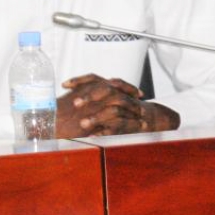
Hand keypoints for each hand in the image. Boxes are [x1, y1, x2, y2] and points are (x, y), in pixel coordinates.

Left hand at [56, 73, 179, 137]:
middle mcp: (120, 94)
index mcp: (111, 87)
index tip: (64, 85)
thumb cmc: (122, 108)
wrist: (150, 118)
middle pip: (106, 89)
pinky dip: (107, 131)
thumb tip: (65, 94)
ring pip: (114, 110)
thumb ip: (89, 94)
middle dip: (89, 96)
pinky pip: (121, 127)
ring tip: (82, 124)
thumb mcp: (106, 98)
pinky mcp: (133, 124)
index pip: (94, 78)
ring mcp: (128, 109)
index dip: (79, 80)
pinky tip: (94, 136)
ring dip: (97, 117)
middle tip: (74, 103)